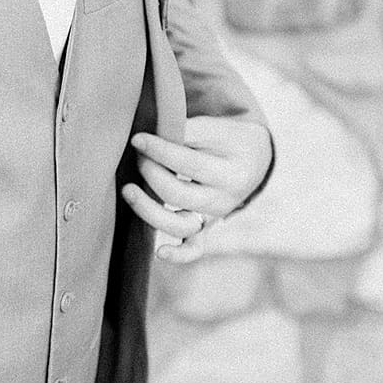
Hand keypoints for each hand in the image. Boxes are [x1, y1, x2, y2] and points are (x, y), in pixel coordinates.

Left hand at [121, 115, 272, 263]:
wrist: (254, 160)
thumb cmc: (229, 139)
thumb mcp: (219, 128)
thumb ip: (190, 130)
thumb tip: (155, 134)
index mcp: (232, 173)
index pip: (187, 163)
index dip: (158, 150)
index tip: (137, 138)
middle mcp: (224, 201)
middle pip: (177, 194)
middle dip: (150, 172)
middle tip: (139, 155)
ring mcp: (213, 218)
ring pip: (179, 226)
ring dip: (148, 210)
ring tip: (128, 190)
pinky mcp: (205, 229)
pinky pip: (193, 249)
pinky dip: (179, 255)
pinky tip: (160, 253)